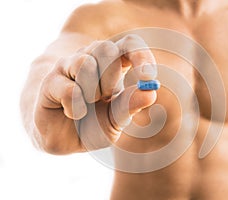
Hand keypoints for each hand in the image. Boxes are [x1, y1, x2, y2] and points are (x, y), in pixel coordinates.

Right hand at [34, 34, 156, 153]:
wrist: (63, 138)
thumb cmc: (93, 124)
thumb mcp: (115, 119)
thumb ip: (130, 106)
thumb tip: (150, 93)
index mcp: (112, 65)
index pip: (129, 45)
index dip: (140, 55)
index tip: (148, 77)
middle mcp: (90, 59)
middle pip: (106, 48)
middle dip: (110, 78)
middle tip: (105, 97)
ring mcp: (68, 67)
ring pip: (85, 63)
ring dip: (92, 92)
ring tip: (88, 104)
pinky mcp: (51, 81)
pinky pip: (70, 90)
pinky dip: (77, 108)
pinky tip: (73, 113)